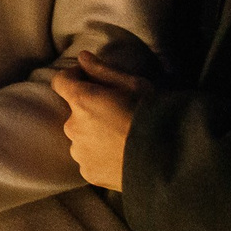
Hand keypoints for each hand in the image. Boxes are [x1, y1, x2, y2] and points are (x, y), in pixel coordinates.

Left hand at [55, 49, 145, 191]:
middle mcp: (73, 127)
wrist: (169, 161)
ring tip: (123, 138)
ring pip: (81, 137)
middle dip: (90, 110)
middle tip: (119, 114)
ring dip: (95, 134)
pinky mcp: (88, 173)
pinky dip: (100, 156)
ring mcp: (80, 152)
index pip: (61, 82)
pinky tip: (122, 155)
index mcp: (83, 101)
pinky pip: (89, 159)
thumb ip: (103, 71)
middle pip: (74, 112)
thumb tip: (82, 57)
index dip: (74, 77)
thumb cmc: (155, 116)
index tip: (92, 79)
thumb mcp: (135, 85)